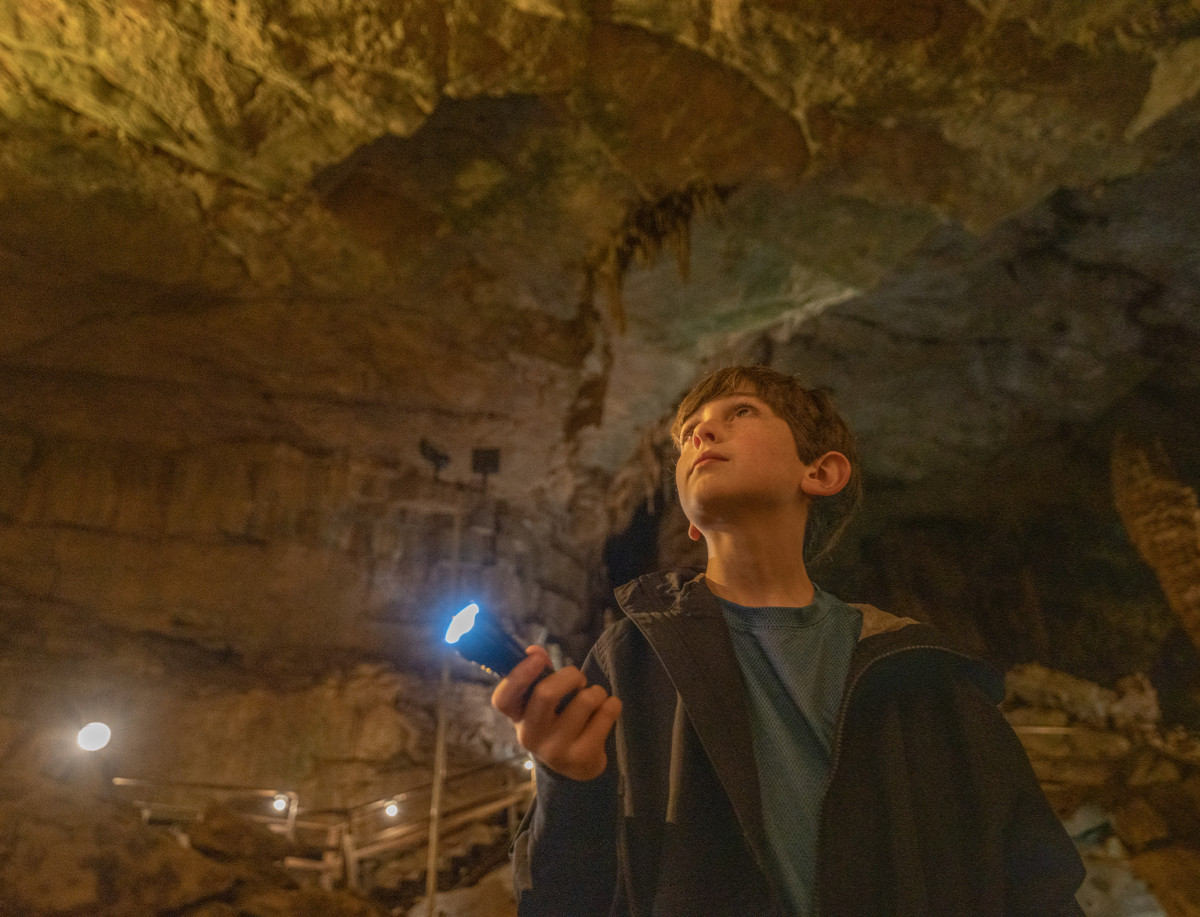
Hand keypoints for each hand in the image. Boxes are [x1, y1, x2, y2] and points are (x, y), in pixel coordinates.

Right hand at [491, 646, 621, 781]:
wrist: (575, 767)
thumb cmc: (557, 722)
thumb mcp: (542, 702)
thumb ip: (539, 673)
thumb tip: (534, 651)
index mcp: (517, 718)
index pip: (503, 699)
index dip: (518, 675)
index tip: (536, 658)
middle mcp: (530, 736)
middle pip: (546, 694)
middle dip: (571, 675)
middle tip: (579, 679)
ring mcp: (555, 751)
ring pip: (584, 700)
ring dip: (596, 691)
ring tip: (594, 698)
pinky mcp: (581, 758)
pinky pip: (606, 714)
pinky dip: (612, 704)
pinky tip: (606, 710)